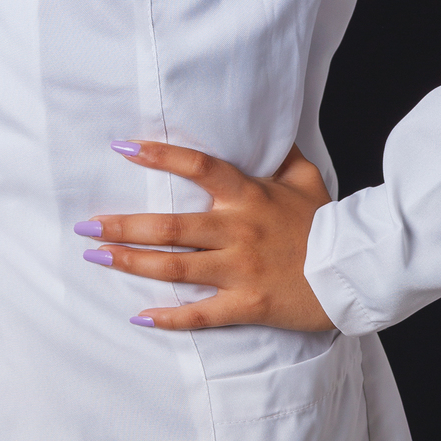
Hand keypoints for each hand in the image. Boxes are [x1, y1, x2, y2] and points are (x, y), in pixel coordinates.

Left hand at [75, 140, 334, 330]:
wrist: (353, 272)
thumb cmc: (326, 221)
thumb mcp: (305, 177)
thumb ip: (279, 152)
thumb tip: (267, 123)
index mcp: (248, 194)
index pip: (198, 166)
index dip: (159, 155)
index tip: (122, 147)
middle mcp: (237, 229)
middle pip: (170, 226)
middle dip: (124, 226)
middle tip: (87, 225)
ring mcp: (239, 269)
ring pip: (175, 267)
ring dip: (132, 263)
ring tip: (97, 258)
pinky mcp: (246, 303)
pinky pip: (201, 313)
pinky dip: (170, 317)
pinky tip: (140, 315)